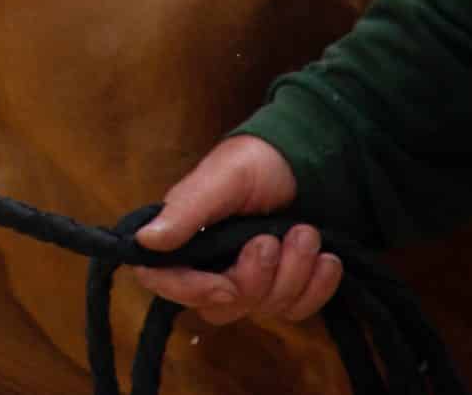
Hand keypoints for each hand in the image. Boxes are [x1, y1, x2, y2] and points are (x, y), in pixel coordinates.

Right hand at [132, 135, 343, 325]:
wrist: (305, 161)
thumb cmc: (253, 162)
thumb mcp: (219, 180)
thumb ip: (184, 212)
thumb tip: (144, 241)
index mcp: (182, 238)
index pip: (163, 280)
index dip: (190, 291)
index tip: (225, 286)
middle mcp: (210, 264)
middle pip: (222, 305)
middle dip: (255, 279)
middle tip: (271, 240)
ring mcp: (250, 279)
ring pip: (265, 308)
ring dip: (293, 273)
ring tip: (306, 232)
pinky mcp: (285, 287)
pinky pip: (299, 309)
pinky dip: (318, 287)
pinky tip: (327, 259)